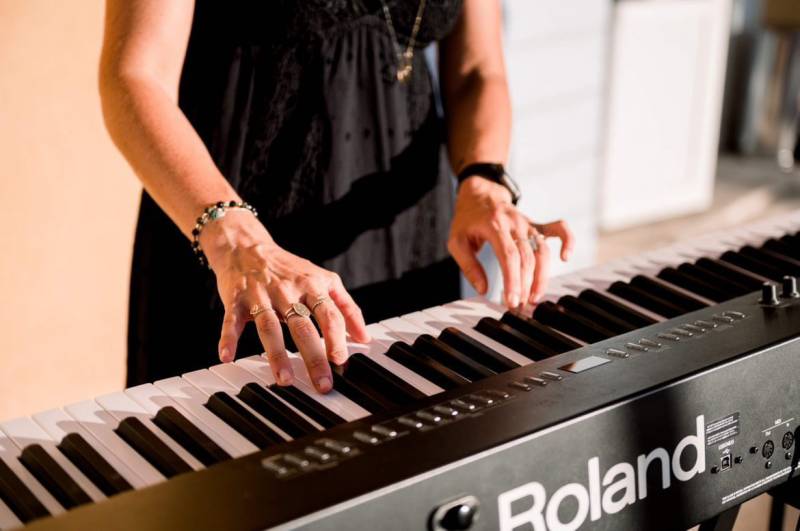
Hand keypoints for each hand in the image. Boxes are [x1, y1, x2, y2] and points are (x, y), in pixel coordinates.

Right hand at [201, 210, 369, 392]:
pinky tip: (227, 357)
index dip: (336, 338)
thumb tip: (364, 337)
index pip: (328, 314)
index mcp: (312, 285)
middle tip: (322, 383)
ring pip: (270, 326)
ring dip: (276, 354)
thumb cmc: (289, 269)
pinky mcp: (236, 299)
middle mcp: (287, 290)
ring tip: (285, 380)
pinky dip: (228, 338)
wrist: (246, 246)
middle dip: (314, 356)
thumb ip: (346, 307)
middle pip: (302, 326)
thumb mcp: (323, 280)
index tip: (341, 361)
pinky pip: (232, 320)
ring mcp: (260, 294)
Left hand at [447, 177, 574, 306]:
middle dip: (525, 285)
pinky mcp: (536, 224)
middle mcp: (515, 223)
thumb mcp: (456, 241)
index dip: (513, 281)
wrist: (479, 194)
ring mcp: (528, 223)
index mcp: (494, 225)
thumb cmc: (467, 220)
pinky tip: (565, 257)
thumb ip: (469, 265)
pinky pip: (558, 228)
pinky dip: (567, 240)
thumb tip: (483, 289)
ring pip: (542, 251)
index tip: (512, 301)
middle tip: (518, 306)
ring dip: (542, 276)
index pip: (508, 256)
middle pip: (527, 258)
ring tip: (533, 297)